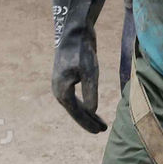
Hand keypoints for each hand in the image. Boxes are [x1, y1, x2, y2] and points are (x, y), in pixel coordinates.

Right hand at [52, 0, 111, 132]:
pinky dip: (84, 104)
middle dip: (88, 121)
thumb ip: (90, 92)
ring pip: (75, 105)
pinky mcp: (67, 78)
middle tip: (103, 130)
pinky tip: (92, 107)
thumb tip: (91, 110)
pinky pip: (76, 97)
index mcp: (62, 91)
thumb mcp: (90, 72)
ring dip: (87, 114)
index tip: (100, 131)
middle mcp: (59, 90)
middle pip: (75, 111)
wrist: (74, 32)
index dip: (88, 123)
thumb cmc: (82, 51)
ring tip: (100, 122)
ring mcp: (62, 84)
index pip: (77, 113)